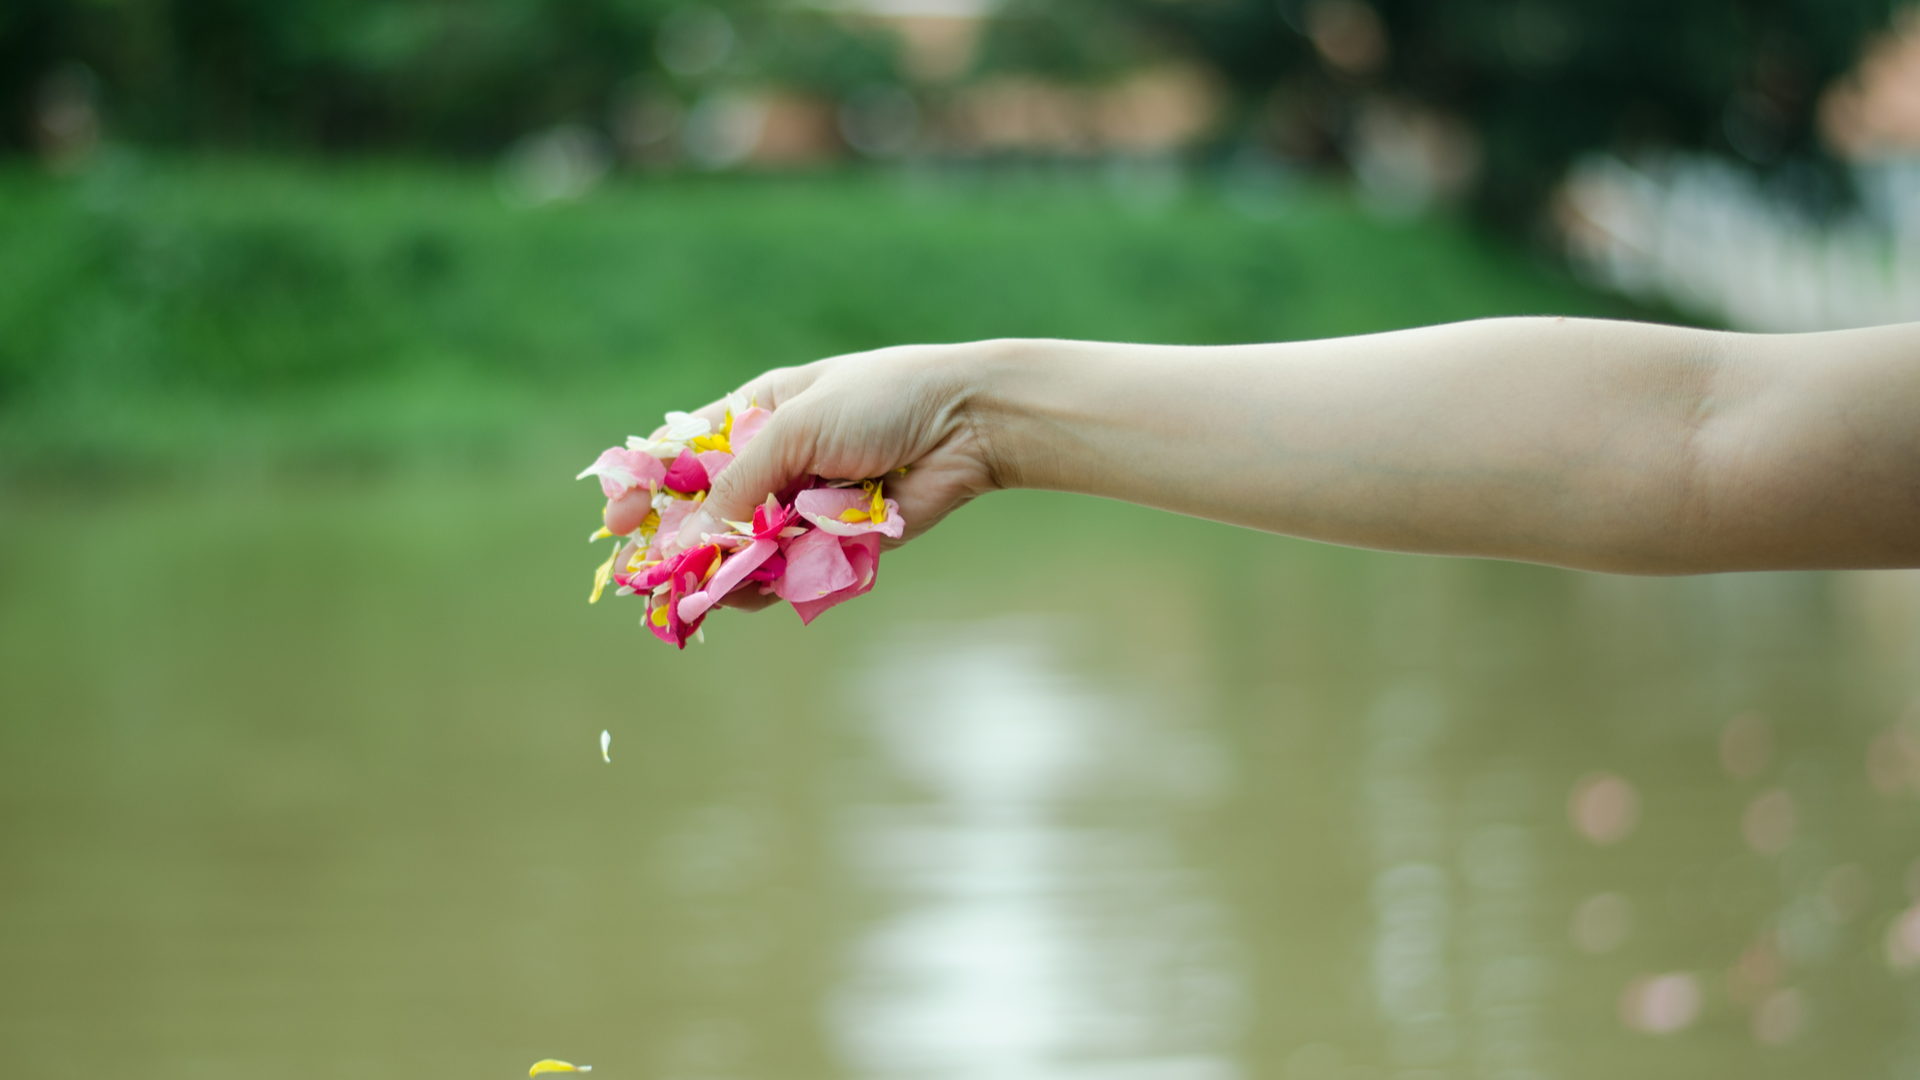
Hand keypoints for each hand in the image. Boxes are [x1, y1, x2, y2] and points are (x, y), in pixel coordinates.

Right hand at [603, 342, 1004, 606]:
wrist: (966, 425)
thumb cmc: (882, 401)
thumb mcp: (798, 426)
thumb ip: (742, 479)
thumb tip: (697, 534)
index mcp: (759, 414)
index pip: (685, 452)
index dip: (648, 485)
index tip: (618, 520)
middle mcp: (777, 461)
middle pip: (709, 511)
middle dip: (681, 544)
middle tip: (655, 577)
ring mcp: (805, 504)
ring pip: (746, 551)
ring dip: (726, 571)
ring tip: (713, 588)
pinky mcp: (837, 541)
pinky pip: (790, 572)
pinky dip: (772, 584)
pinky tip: (757, 589)